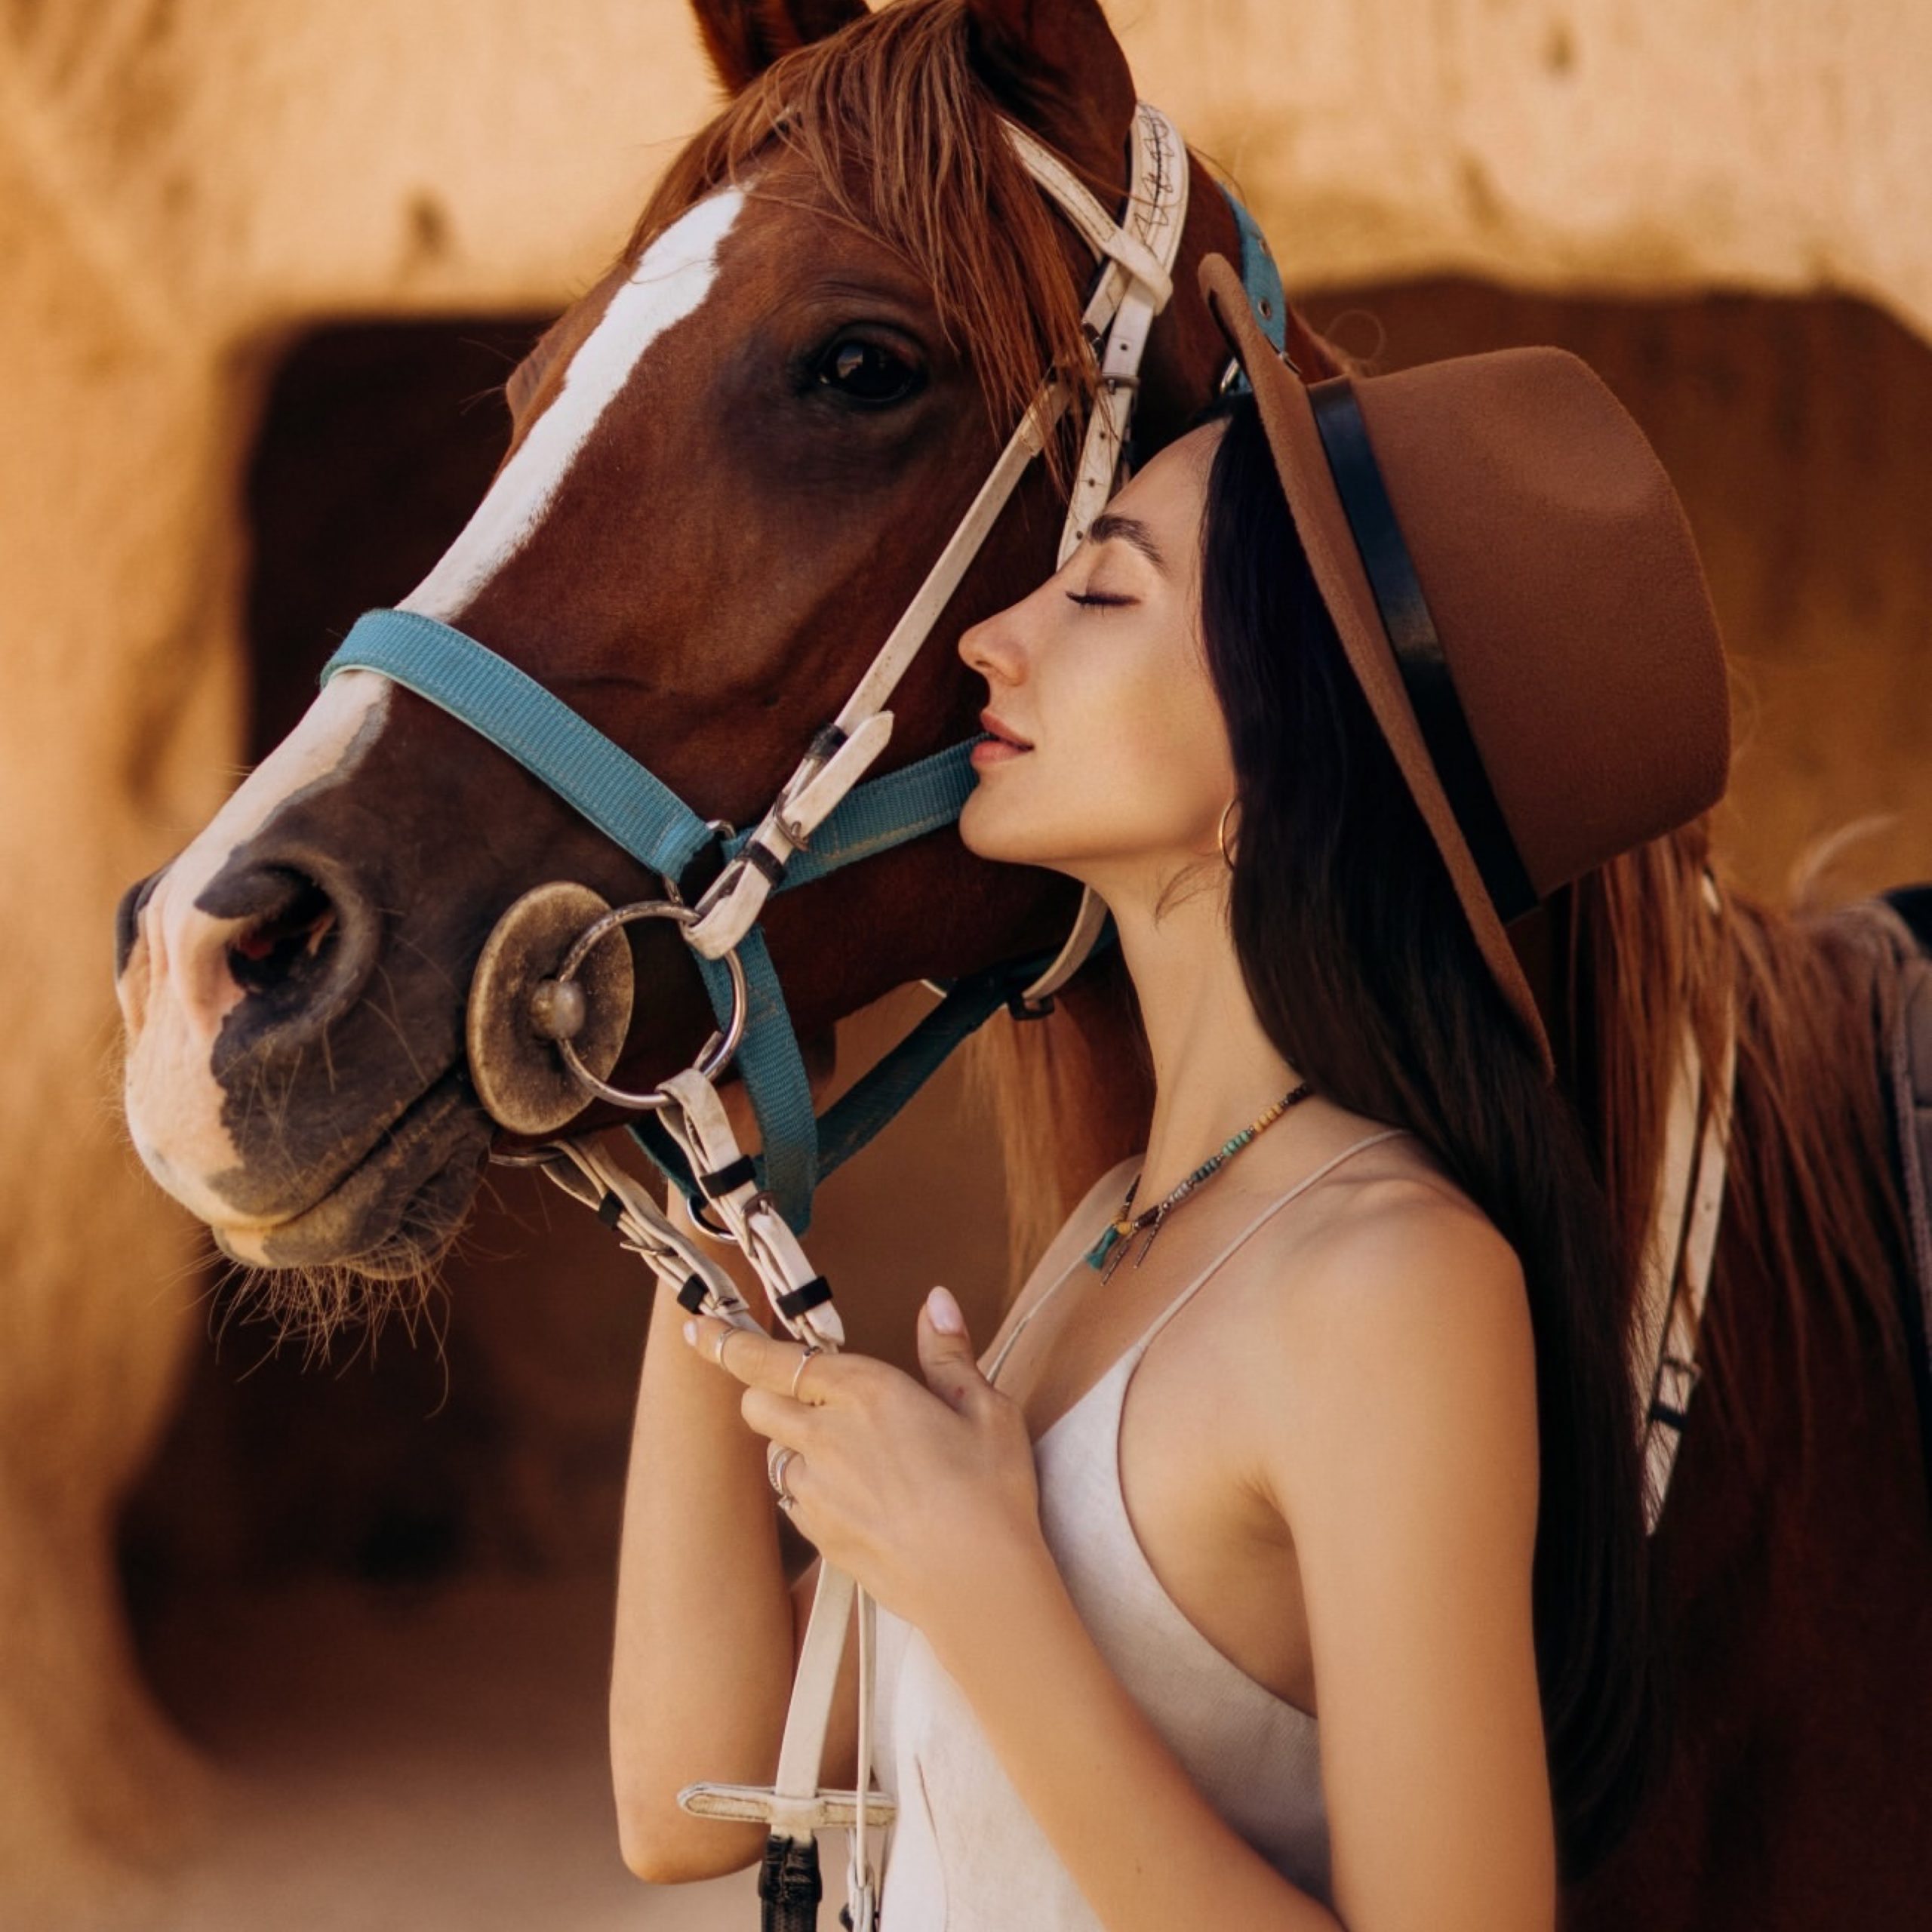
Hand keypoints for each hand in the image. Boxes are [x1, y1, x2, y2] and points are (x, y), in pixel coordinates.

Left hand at [684, 1288, 1045, 1636]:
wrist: (979, 1587)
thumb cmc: (991, 1493)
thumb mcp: (985, 1410)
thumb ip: (947, 1351)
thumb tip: (935, 1300)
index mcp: (865, 1392)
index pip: (773, 1359)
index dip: (729, 1341)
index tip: (698, 1328)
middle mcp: (826, 1436)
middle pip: (755, 1403)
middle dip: (766, 1392)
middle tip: (807, 1397)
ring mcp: (815, 1490)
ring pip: (774, 1454)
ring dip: (794, 1445)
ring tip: (854, 1457)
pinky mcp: (817, 1535)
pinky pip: (793, 1499)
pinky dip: (810, 1491)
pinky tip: (860, 1499)